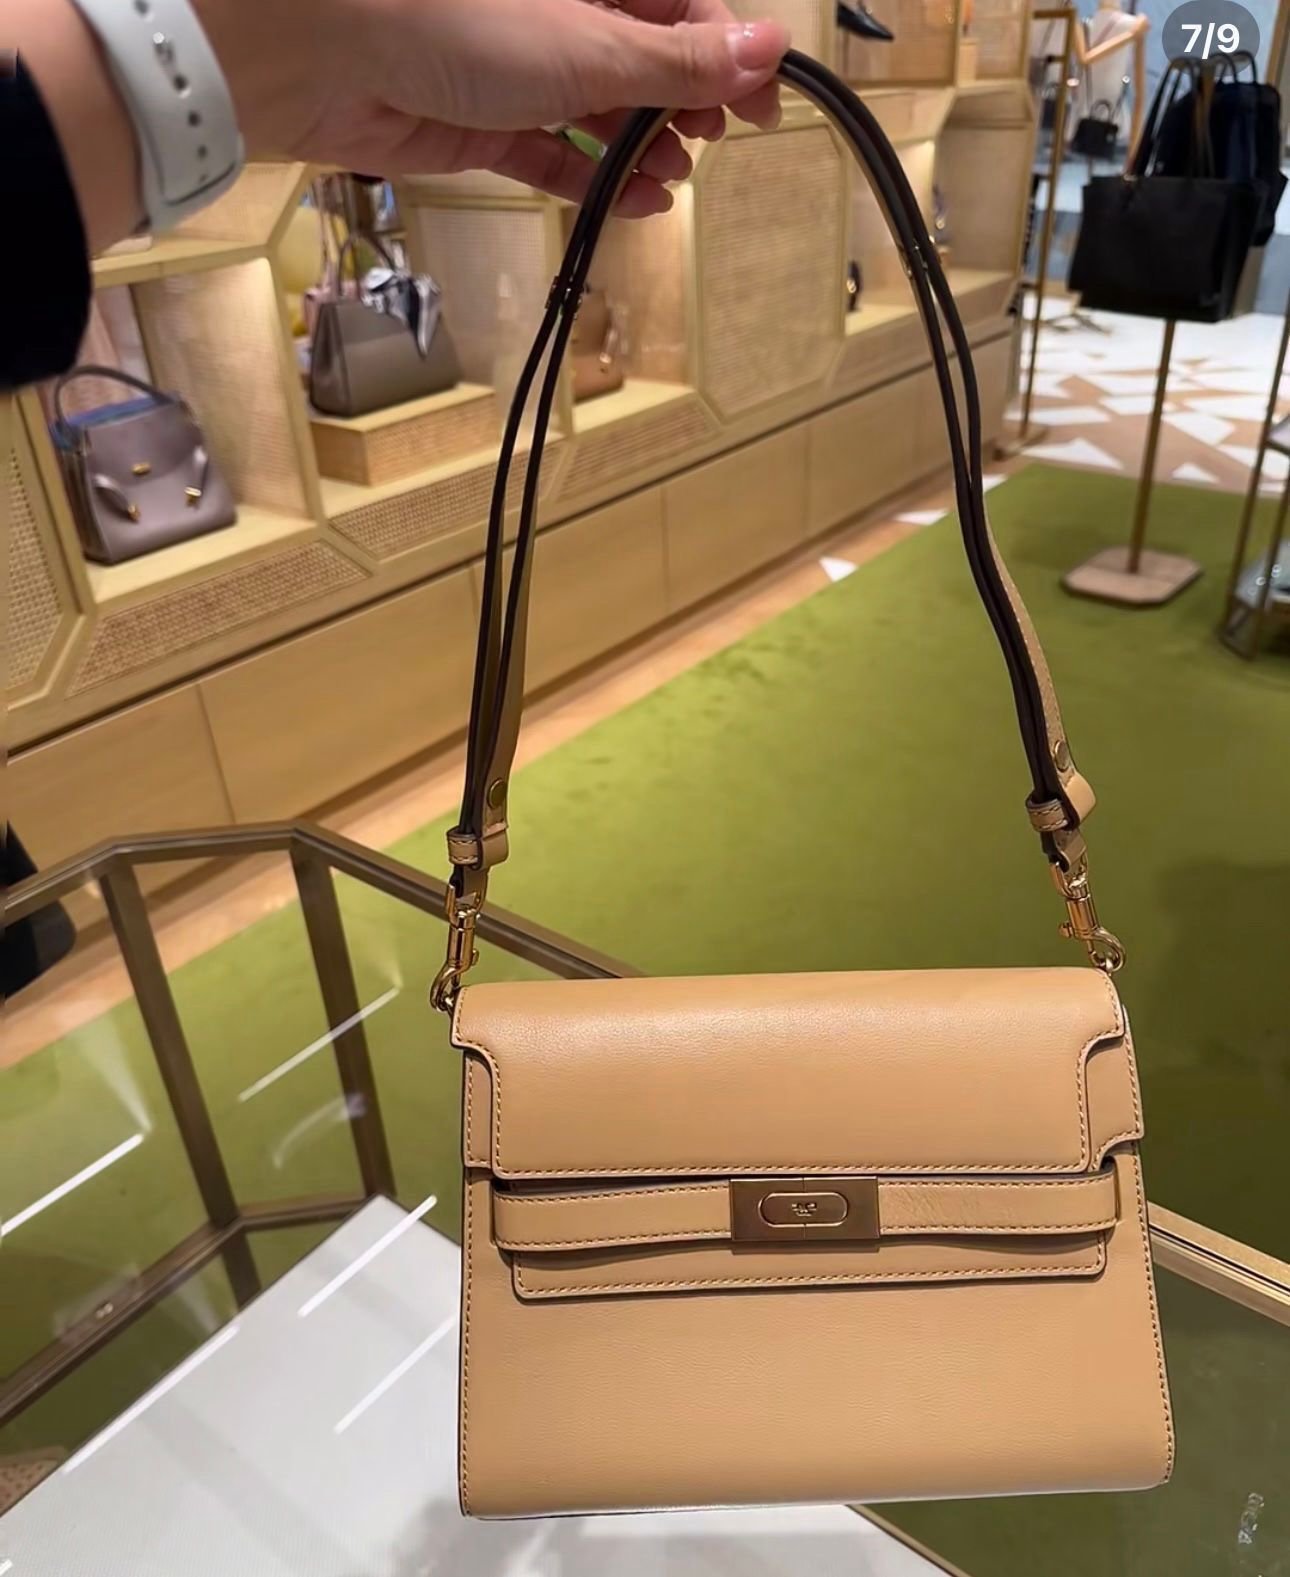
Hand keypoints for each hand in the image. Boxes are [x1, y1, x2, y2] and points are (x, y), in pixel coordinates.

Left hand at [195, 0, 789, 216]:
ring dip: (642, 149)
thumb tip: (766, 49)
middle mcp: (558, 12)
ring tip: (670, 182)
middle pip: (644, 59)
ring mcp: (516, 69)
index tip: (763, 107)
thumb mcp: (588, 43)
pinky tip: (634, 202)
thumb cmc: (448, 15)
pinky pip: (552, 154)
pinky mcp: (479, 123)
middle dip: (684, 105)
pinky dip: (593, 179)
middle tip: (709, 145)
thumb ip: (674, 61)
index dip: (729, 55)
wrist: (315, 48)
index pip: (683, 7)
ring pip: (600, 111)